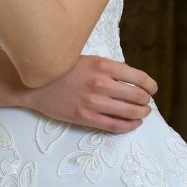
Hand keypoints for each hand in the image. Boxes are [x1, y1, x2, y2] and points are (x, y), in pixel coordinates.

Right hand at [25, 56, 157, 133]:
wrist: (33, 83)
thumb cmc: (61, 69)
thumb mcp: (87, 59)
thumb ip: (108, 68)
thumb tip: (131, 80)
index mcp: (103, 65)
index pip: (138, 77)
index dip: (150, 85)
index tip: (152, 88)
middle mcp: (101, 83)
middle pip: (137, 96)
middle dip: (146, 100)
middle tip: (146, 102)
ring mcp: (93, 102)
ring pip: (130, 112)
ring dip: (141, 113)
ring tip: (143, 113)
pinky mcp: (85, 117)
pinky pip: (115, 126)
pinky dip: (129, 126)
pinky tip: (134, 124)